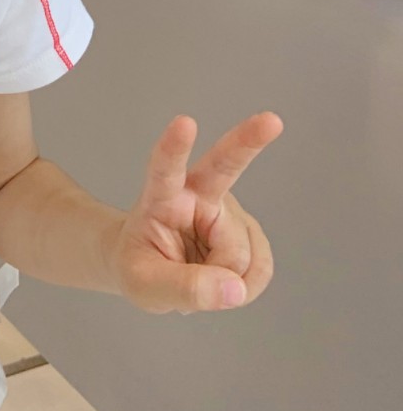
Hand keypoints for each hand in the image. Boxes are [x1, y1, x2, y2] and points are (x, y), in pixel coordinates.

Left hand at [109, 112, 282, 315]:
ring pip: (242, 252)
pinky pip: (260, 267)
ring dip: (228, 279)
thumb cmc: (139, 265)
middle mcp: (198, 193)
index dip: (174, 148)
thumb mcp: (144, 286)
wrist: (149, 265)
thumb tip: (235, 289)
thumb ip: (185, 288)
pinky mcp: (248, 228)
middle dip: (249, 141)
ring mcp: (227, 209)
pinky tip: (224, 281)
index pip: (165, 169)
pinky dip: (245, 285)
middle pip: (225, 165)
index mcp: (161, 197)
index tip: (184, 123)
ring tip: (201, 279)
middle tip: (272, 121)